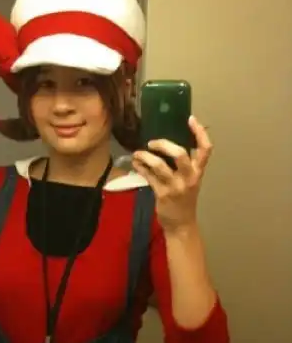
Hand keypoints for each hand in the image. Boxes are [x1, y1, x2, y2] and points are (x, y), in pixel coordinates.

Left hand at [132, 116, 211, 232]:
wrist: (181, 224)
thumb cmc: (184, 199)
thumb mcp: (189, 180)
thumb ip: (184, 164)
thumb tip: (168, 144)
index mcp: (198, 172)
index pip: (205, 150)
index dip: (200, 133)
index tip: (191, 119)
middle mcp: (189, 177)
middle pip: (180, 154)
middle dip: (164, 144)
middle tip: (152, 143)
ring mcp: (176, 186)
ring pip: (160, 165)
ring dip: (146, 157)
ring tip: (137, 153)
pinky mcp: (163, 194)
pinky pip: (149, 177)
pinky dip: (140, 167)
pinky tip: (136, 163)